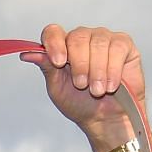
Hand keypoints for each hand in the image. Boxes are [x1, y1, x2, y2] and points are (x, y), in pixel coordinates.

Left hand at [21, 26, 143, 143]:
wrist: (105, 118)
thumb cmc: (80, 103)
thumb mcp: (58, 88)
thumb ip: (47, 67)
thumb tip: (27, 53)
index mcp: (63, 47)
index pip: (53, 32)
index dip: (54, 44)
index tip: (59, 62)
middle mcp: (83, 39)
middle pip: (77, 37)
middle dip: (79, 64)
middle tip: (81, 85)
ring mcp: (104, 39)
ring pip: (98, 42)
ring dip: (96, 70)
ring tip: (97, 90)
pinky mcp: (123, 45)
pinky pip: (117, 48)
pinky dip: (113, 69)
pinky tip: (111, 85)